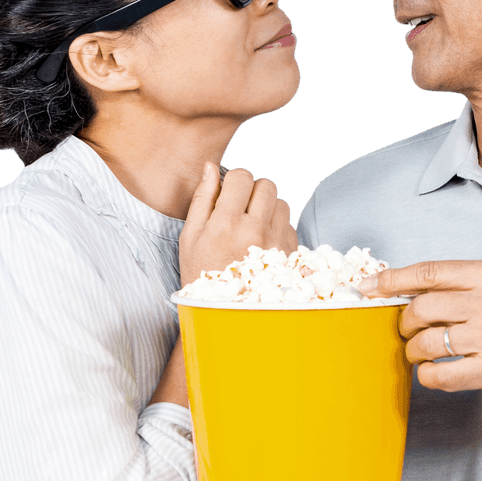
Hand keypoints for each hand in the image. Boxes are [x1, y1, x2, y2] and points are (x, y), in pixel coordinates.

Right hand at [178, 162, 297, 284]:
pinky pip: (290, 225)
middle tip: (242, 207)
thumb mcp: (190, 238)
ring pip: (282, 203)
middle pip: (267, 185)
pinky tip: (264, 242)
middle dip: (254, 190)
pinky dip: (278, 228)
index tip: (230, 191)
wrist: (225, 313)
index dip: (235, 179)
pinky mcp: (291, 254)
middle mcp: (255, 231)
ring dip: (269, 208)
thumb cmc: (202, 276)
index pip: (242, 177)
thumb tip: (211, 167)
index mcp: (226, 224)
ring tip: (253, 226)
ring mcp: (277, 243)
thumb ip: (202, 199)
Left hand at [358, 260, 481, 398]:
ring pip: (424, 343)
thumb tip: (411, 292)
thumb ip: (464, 286)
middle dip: (404, 324)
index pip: (426, 273)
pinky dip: (428, 377)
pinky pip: (440, 375)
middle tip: (409, 333)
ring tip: (423, 355)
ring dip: (414, 353)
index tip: (367, 287)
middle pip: (419, 309)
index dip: (390, 280)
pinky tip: (436, 375)